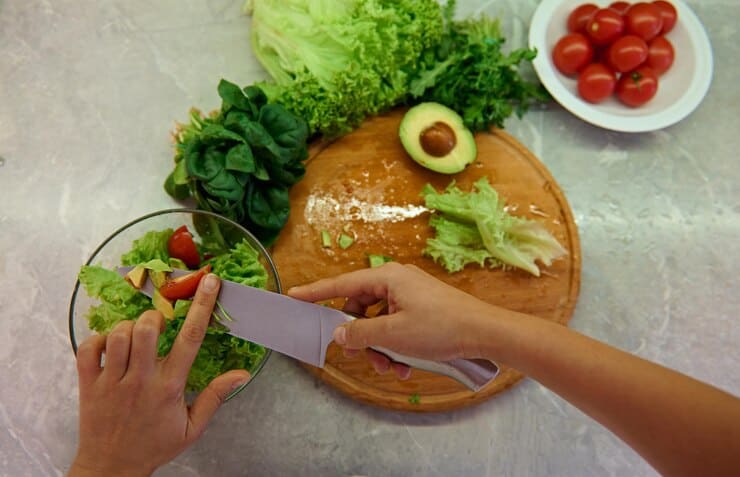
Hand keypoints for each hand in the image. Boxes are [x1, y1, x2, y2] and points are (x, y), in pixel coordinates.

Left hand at [69, 274, 249, 476]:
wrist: (112, 468)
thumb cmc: (155, 445)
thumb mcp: (193, 428)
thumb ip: (215, 397)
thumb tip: (241, 374)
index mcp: (170, 387)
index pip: (190, 338)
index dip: (202, 306)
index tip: (209, 282)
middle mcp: (141, 380)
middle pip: (146, 329)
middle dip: (155, 316)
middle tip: (158, 324)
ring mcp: (112, 382)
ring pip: (118, 335)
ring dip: (128, 327)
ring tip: (135, 336)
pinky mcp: (89, 384)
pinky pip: (88, 348)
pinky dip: (98, 339)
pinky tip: (110, 346)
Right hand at [288, 263, 499, 377]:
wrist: (485, 332)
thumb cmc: (441, 327)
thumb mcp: (394, 334)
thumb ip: (360, 333)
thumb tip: (339, 333)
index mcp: (387, 277)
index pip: (342, 284)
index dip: (315, 293)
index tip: (293, 296)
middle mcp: (396, 281)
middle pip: (360, 307)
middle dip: (360, 337)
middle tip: (364, 357)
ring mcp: (409, 295)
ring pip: (377, 322)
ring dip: (379, 347)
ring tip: (393, 367)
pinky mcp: (420, 308)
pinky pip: (395, 326)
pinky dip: (395, 346)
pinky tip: (406, 365)